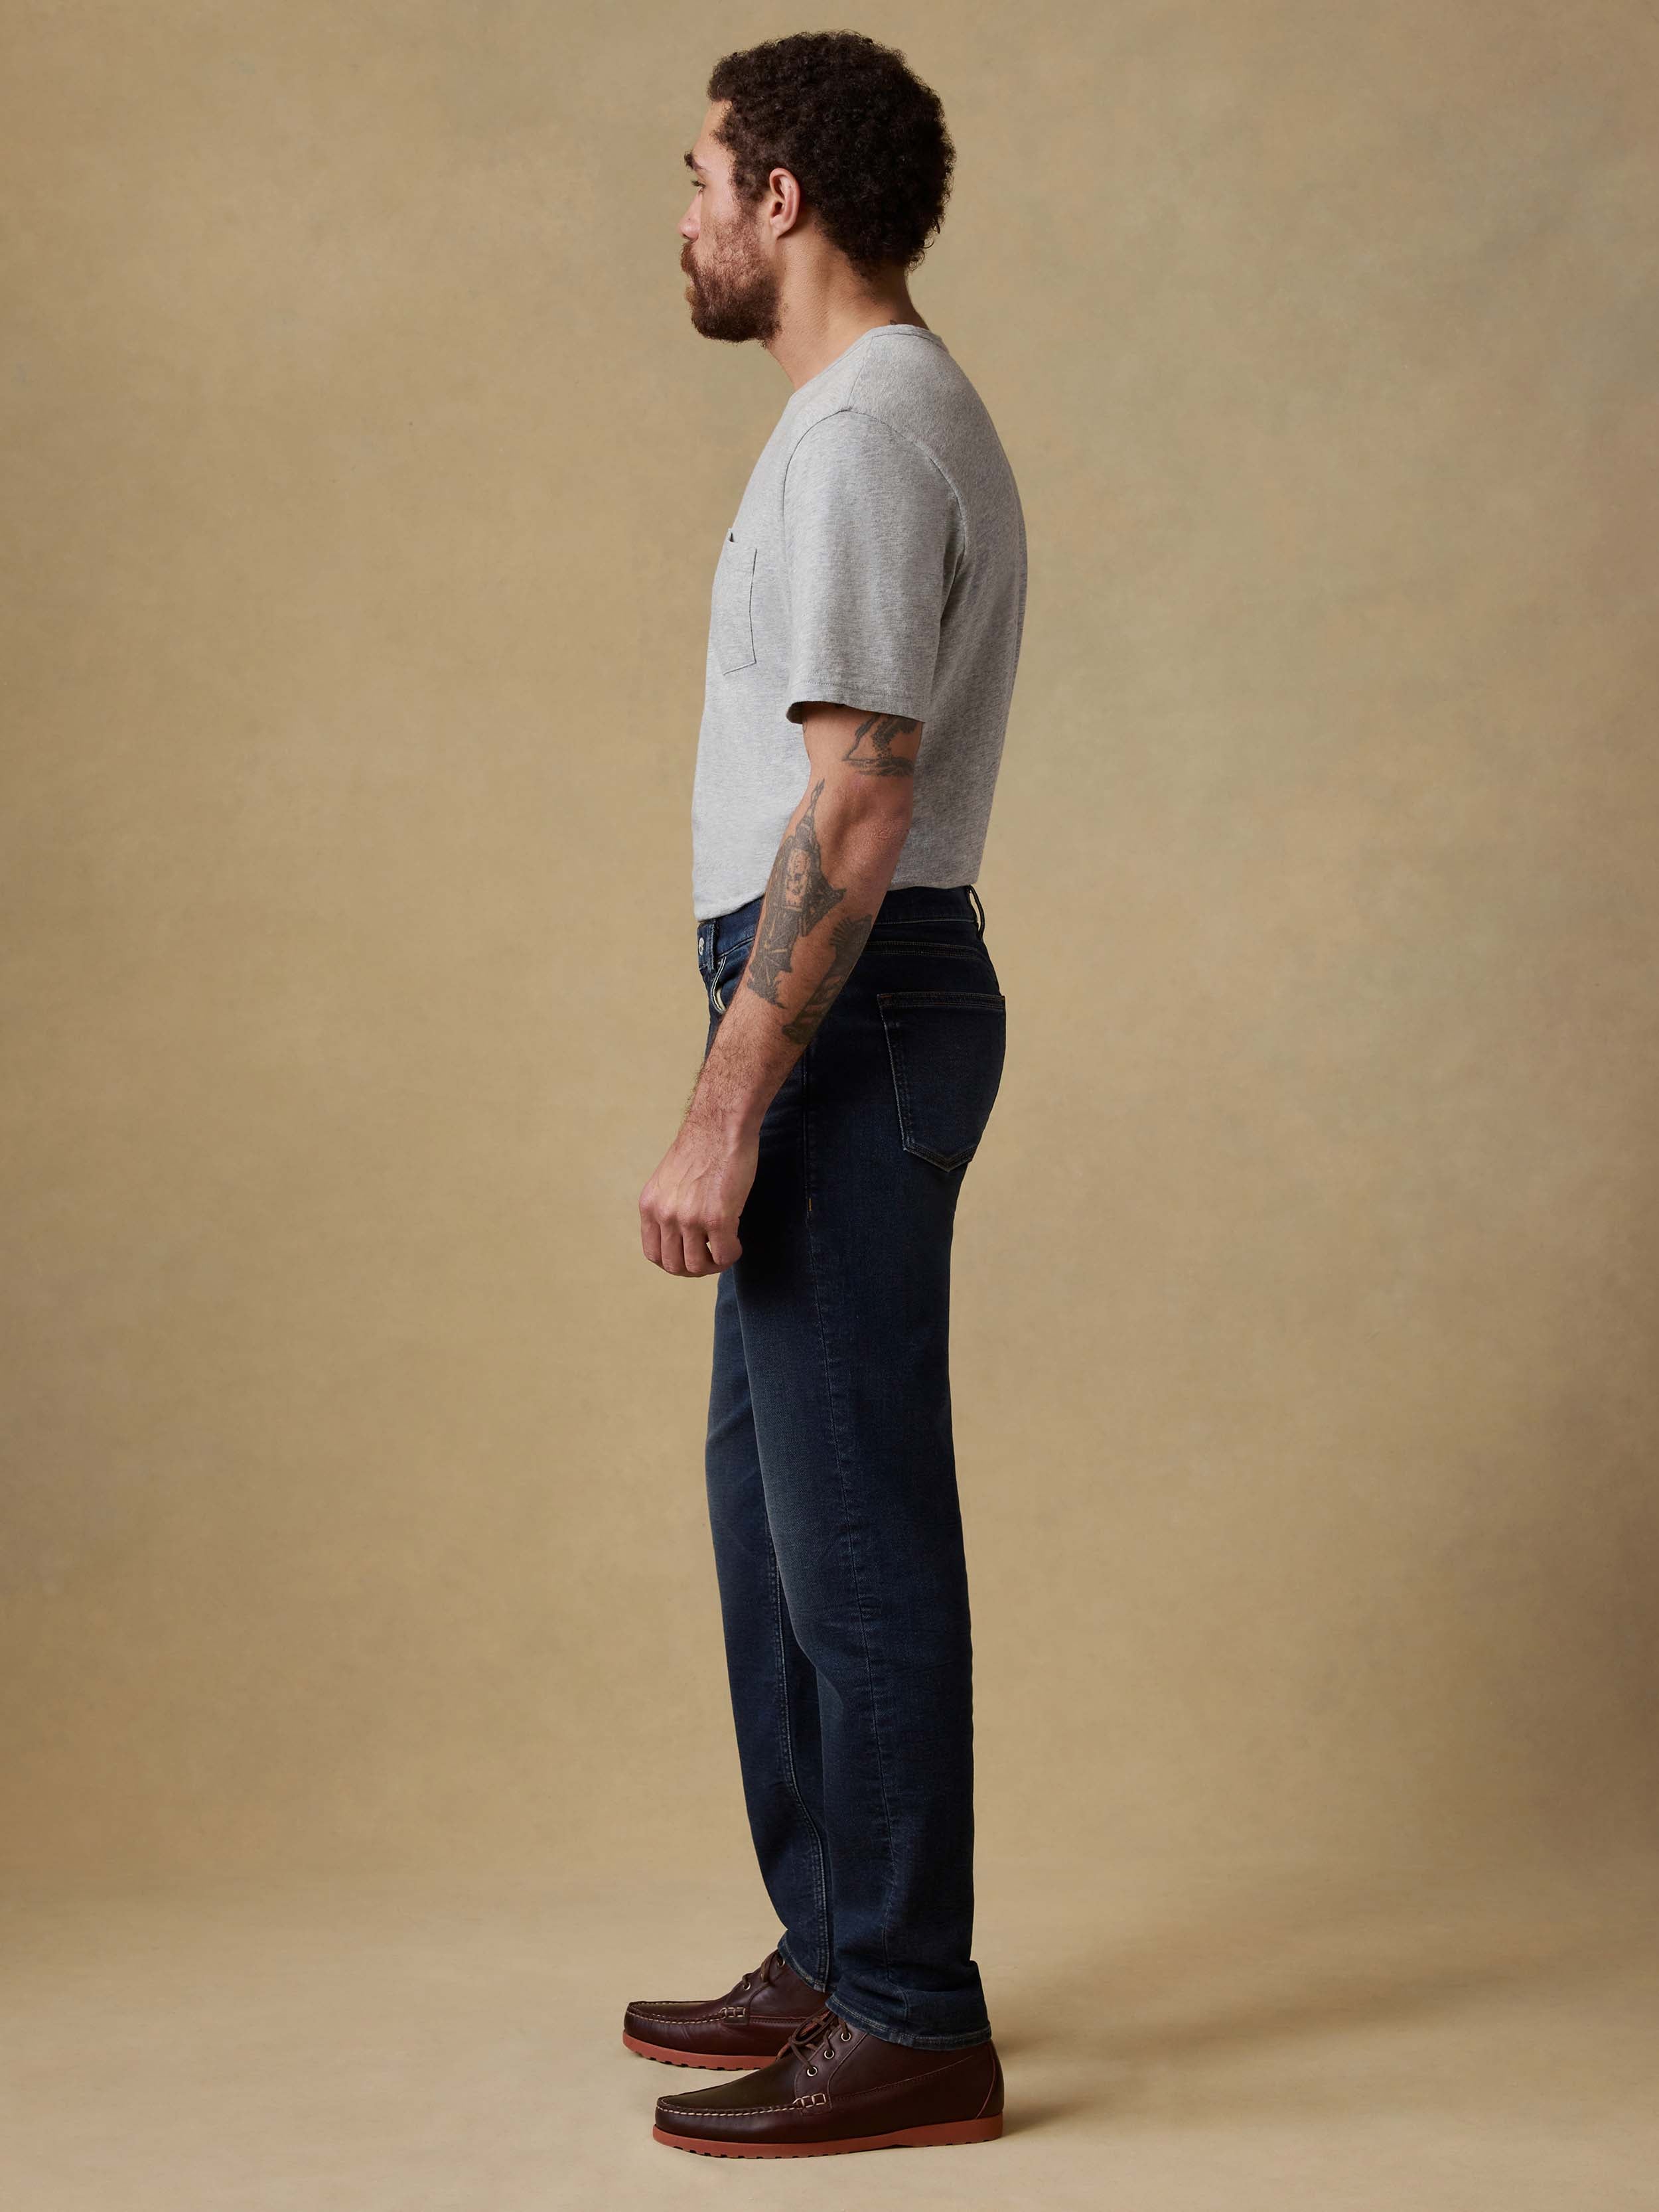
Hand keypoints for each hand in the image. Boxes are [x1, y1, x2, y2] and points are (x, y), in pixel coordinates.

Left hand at [639, 1113, 757, 1275]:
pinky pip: (724, 1254)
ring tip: (726, 1250)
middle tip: (712, 1257)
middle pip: (673, 1265)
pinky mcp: (718, 1218)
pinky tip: (737, 1242)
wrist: (721, 1123)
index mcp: (650, 1205)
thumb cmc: (703, 1147)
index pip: (653, 1253)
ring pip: (698, 1265)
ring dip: (714, 1264)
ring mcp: (690, 1218)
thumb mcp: (669, 1180)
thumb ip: (669, 1206)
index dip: (674, 1261)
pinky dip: (732, 1255)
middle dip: (695, 1268)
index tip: (691, 1255)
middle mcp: (665, 1214)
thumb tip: (680, 1235)